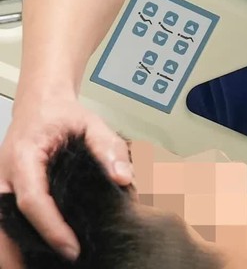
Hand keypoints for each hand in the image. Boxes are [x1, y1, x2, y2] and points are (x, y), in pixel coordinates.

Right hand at [0, 96, 131, 262]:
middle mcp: (5, 176)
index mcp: (23, 157)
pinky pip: (6, 223)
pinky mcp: (5, 194)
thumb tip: (123, 178)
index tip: (72, 249)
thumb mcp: (92, 124)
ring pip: (0, 229)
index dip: (51, 228)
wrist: (41, 105)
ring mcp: (1, 187)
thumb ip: (109, 148)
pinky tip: (36, 258)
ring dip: (15, 253)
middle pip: (5, 224)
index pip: (33, 201)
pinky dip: (17, 243)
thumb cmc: (64, 115)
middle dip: (20, 255)